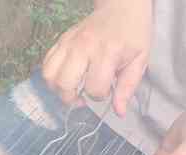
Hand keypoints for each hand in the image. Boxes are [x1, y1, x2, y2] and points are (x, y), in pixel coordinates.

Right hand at [42, 0, 151, 115]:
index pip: (93, 88)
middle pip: (64, 84)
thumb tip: (119, 113)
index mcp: (106, 53)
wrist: (121, 7)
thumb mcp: (139, 61)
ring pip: (49, 76)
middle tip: (83, 97)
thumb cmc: (133, 34)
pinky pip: (46, 64)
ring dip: (57, 89)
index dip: (100, 96)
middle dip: (72, 98)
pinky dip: (52, 76)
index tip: (107, 90)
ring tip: (70, 89)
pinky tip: (64, 77)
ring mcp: (68, 43)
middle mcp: (83, 47)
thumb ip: (127, 88)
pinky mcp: (61, 41)